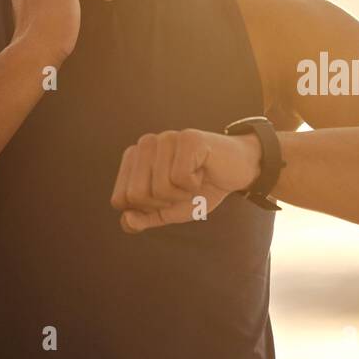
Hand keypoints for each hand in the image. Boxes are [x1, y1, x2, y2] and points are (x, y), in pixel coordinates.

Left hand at [110, 129, 262, 231]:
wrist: (238, 172)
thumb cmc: (202, 189)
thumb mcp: (169, 211)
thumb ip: (145, 218)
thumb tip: (127, 220)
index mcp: (133, 159)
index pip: (120, 200)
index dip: (147, 209)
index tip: (167, 197)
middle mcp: (145, 144)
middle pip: (136, 195)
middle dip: (163, 203)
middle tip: (182, 189)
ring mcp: (165, 138)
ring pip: (159, 188)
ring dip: (183, 194)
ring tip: (194, 179)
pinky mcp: (187, 138)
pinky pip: (181, 177)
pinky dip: (195, 184)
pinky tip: (203, 171)